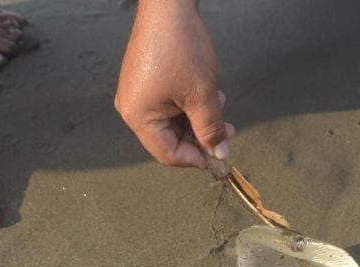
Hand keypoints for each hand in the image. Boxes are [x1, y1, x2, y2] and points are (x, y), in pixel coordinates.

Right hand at [115, 0, 234, 167]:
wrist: (168, 5)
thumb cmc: (181, 49)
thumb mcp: (202, 94)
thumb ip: (211, 128)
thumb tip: (220, 153)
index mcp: (138, 117)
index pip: (167, 154)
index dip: (195, 158)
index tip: (219, 155)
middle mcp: (131, 109)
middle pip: (169, 139)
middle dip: (200, 136)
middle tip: (228, 131)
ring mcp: (136, 95)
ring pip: (171, 122)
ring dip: (198, 119)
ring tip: (221, 106)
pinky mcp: (144, 82)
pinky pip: (167, 105)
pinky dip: (188, 105)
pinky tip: (208, 95)